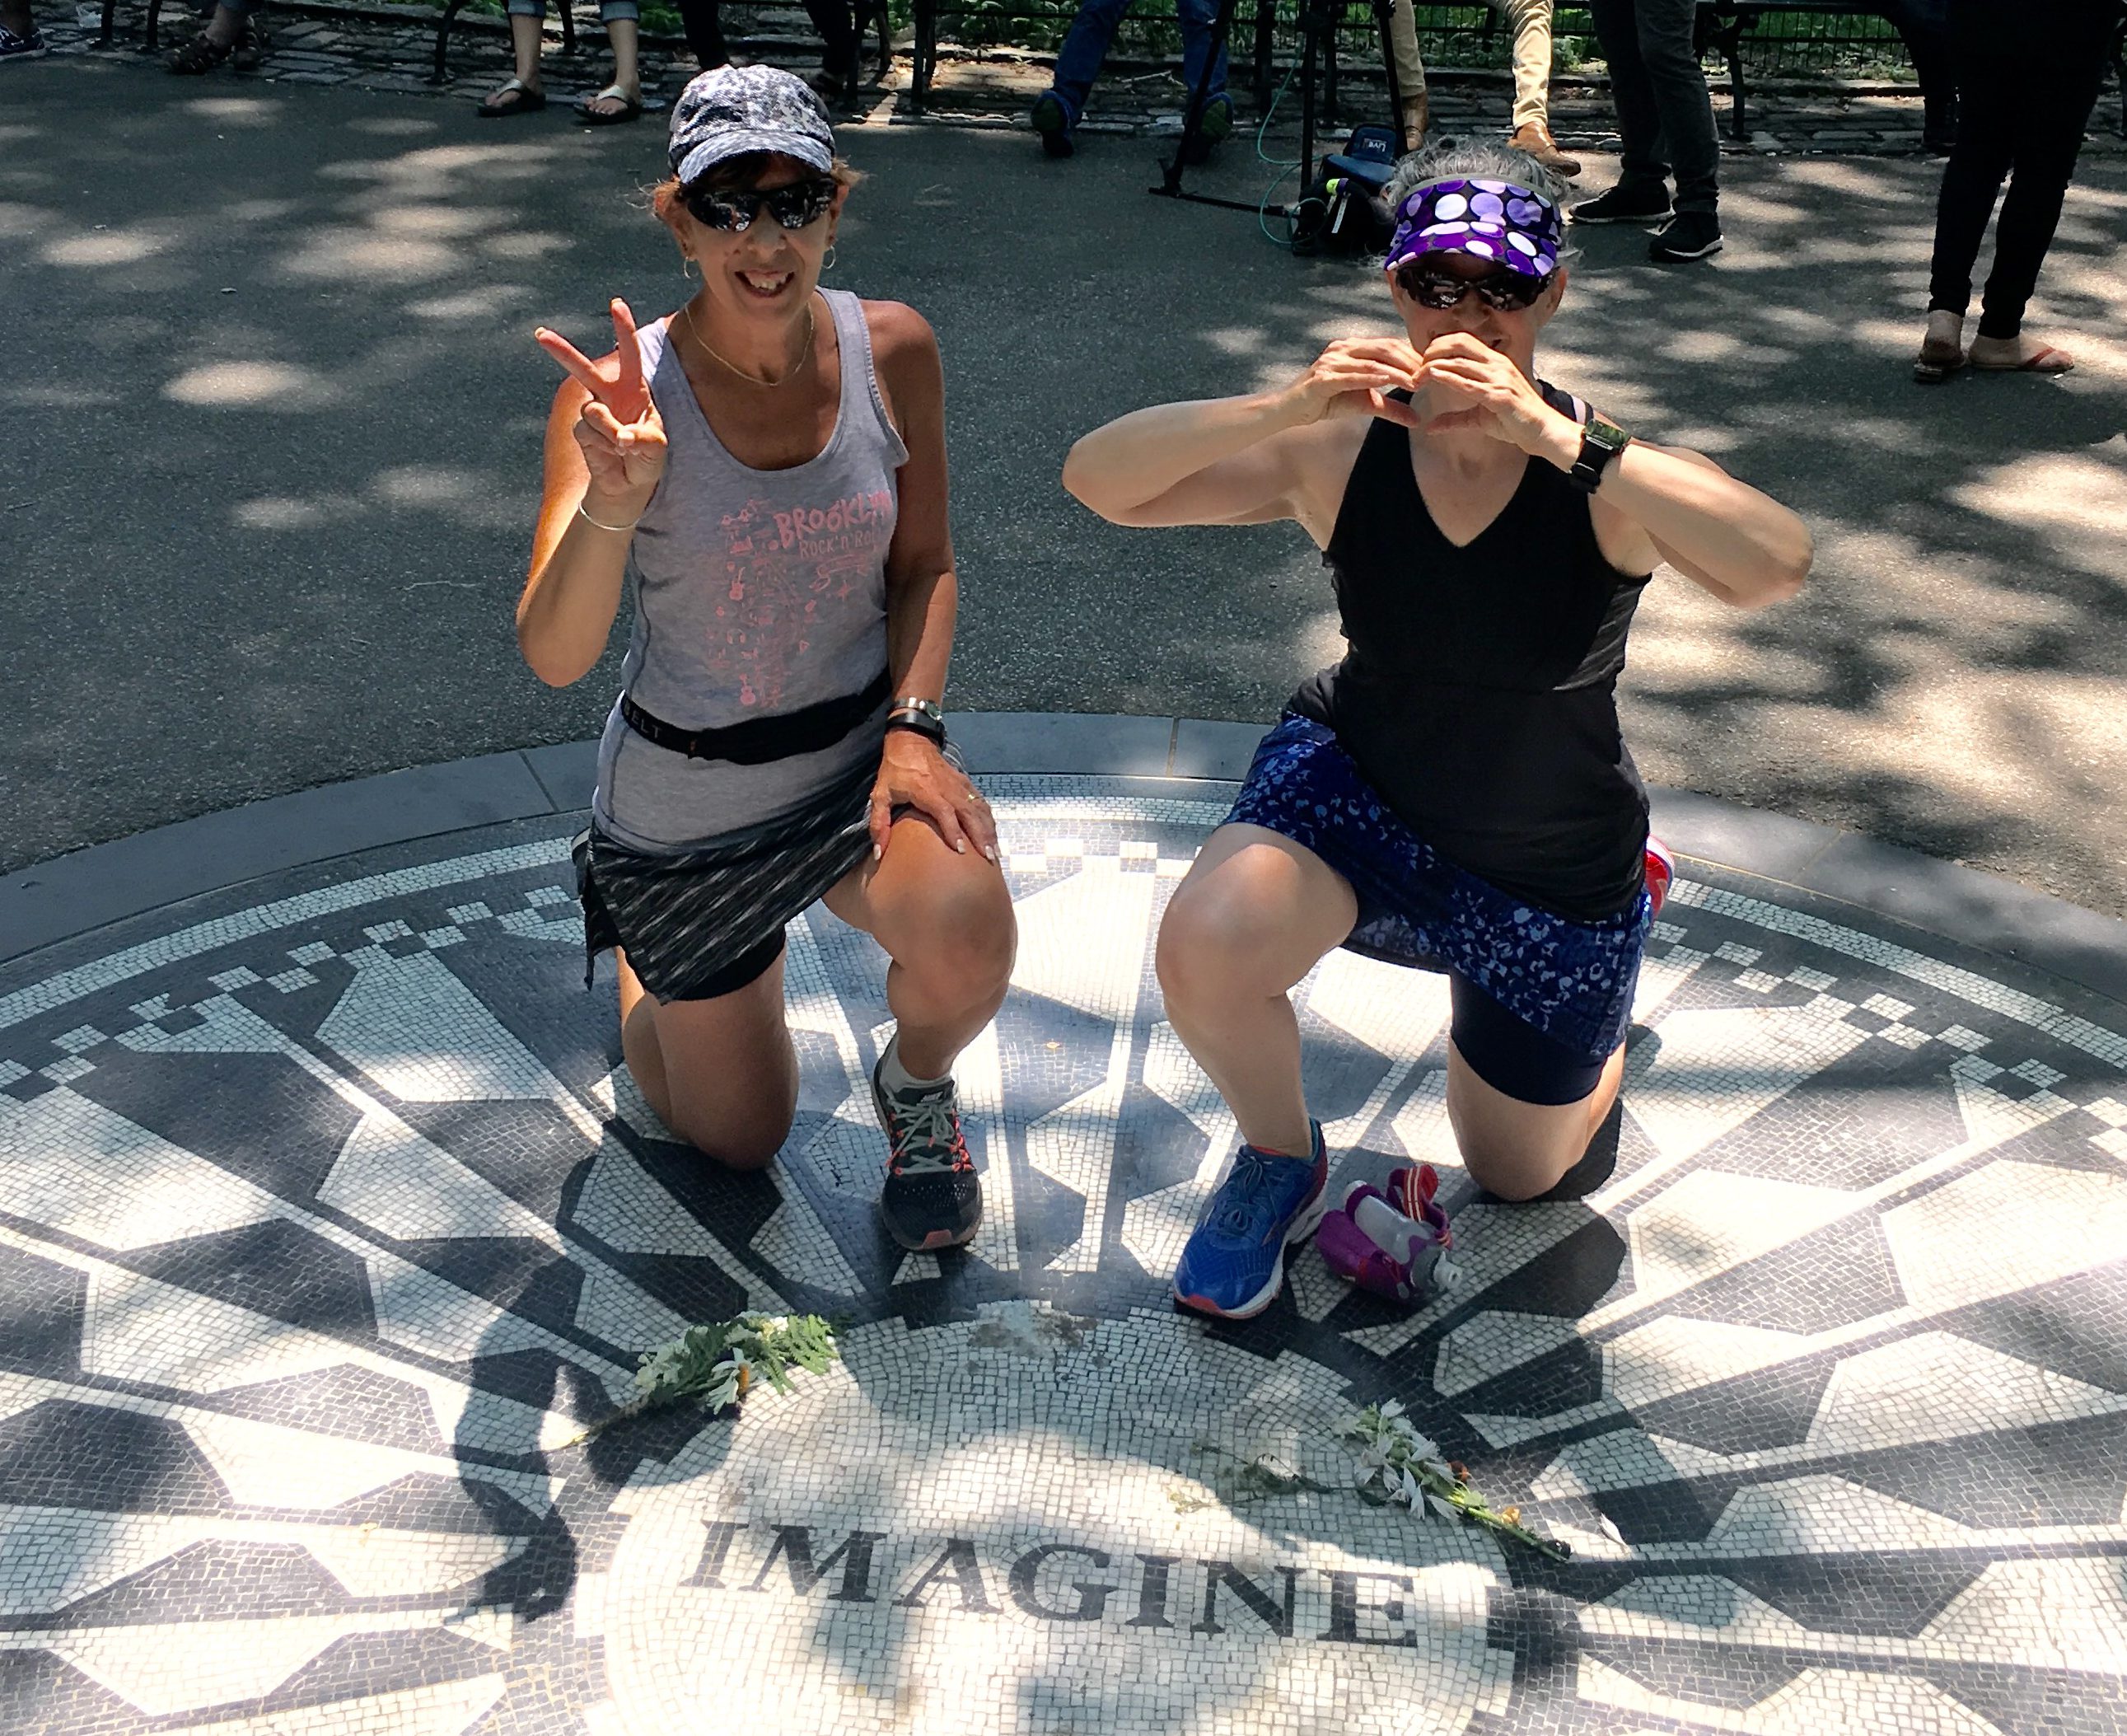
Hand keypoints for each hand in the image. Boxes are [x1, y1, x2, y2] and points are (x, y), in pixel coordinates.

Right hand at [534, 299, 668, 516]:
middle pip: (583, 369)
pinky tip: (611, 454)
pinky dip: (602, 444)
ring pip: (593, 411)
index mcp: (633, 389)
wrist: (630, 484)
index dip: (623, 329)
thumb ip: (643, 437)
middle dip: (561, 351)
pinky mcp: (581, 432)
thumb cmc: (647, 457)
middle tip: (540, 334)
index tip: (616, 304)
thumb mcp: (656, 446)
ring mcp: (593, 413)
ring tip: (623, 447)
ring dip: (610, 430)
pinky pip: (587, 432)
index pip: (628, 355)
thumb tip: (619, 435)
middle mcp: (609, 396)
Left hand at [870, 730, 1000, 863]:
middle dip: (980, 835)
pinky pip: (980, 802)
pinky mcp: (965, 783)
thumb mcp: (880, 795)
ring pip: (978, 808)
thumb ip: (879, 823)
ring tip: (995, 851)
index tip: (961, 850)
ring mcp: (958, 784)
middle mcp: (947, 787)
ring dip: (989, 830)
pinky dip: (988, 819)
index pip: (944, 811)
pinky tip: (993, 834)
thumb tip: (879, 853)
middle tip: (988, 857)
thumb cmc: (895, 770)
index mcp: (926, 790)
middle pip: (968, 812)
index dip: (953, 831)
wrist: (911, 741)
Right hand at [1278, 337, 1425, 429]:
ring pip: (1371, 361)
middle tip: (1428, 375)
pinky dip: (1370, 377)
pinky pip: (1351, 375)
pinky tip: (1387, 381)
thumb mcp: (1365, 404)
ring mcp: (1331, 361)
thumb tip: (1417, 420)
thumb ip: (1390, 408)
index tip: (1431, 369)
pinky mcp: (1322, 378)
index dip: (1412, 356)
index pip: (1389, 346)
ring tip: (1414, 381)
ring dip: (1395, 371)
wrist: (1290, 410)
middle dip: (1409, 361)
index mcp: (1354, 348)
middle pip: (1384, 348)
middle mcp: (1343, 348)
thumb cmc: (1326, 402)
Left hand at [1413, 333, 1577, 459]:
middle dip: (1434, 349)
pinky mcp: (1500, 396)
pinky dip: (1448, 377)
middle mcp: (1498, 364)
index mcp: (1495, 363)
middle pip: (1460, 342)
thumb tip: (1431, 427)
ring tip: (1416, 374)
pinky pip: (1469, 383)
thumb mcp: (1480, 419)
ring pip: (1461, 361)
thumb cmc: (1515, 423)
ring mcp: (1500, 378)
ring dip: (1434, 365)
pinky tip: (1433, 376)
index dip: (1440, 345)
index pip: (1464, 341)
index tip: (1422, 360)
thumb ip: (1456, 419)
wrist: (1543, 433)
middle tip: (1416, 365)